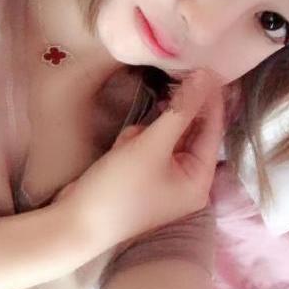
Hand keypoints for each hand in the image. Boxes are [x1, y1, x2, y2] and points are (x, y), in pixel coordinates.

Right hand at [55, 68, 224, 252]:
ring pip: (162, 135)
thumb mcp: (151, 145)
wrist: (76, 222)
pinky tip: (119, 151)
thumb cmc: (120, 187)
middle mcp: (186, 181)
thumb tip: (205, 77)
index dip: (208, 98)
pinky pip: (145, 146)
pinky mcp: (141, 175)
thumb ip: (180, 110)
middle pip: (186, 131)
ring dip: (144, 133)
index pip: (212, 129)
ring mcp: (163, 178)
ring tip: (127, 146)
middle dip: (166, 120)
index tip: (202, 67)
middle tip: (164, 90)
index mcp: (199, 180)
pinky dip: (133, 143)